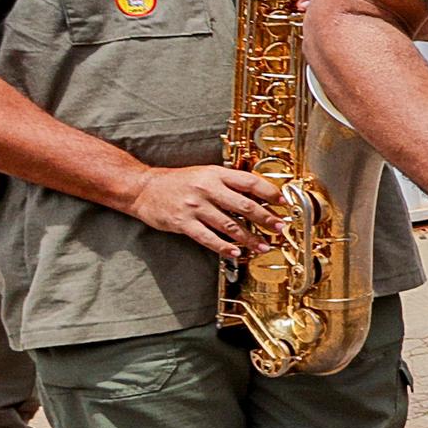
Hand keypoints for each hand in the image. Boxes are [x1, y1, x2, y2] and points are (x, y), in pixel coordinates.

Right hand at [125, 161, 287, 258]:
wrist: (143, 188)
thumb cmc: (178, 182)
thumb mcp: (205, 174)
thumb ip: (229, 183)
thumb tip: (258, 196)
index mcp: (215, 174)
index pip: (250, 182)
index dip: (270, 193)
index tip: (284, 203)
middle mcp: (207, 189)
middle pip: (245, 206)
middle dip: (267, 219)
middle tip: (280, 228)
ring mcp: (195, 207)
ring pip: (230, 225)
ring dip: (250, 238)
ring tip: (264, 246)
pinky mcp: (183, 223)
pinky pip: (208, 238)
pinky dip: (224, 247)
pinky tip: (236, 253)